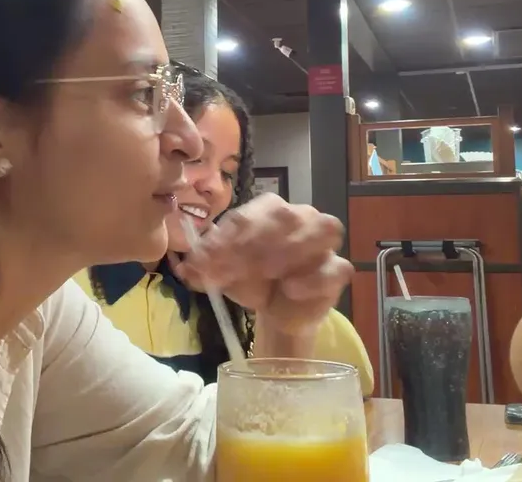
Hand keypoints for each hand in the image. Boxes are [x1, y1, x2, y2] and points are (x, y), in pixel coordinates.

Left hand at [175, 194, 350, 336]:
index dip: (226, 238)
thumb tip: (184, 266)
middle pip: (284, 216)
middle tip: (231, 268)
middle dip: (254, 242)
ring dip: (290, 248)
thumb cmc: (251, 280)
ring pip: (321, 229)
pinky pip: (336, 266)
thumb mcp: (222, 274)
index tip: (206, 261)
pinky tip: (291, 289)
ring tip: (265, 272)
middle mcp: (299, 217)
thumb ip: (203, 267)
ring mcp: (322, 243)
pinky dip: (314, 277)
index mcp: (267, 210)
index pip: (248, 215)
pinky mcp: (337, 271)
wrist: (276, 311)